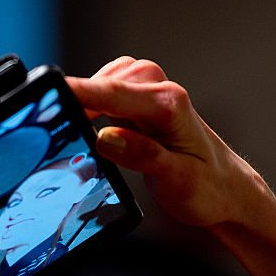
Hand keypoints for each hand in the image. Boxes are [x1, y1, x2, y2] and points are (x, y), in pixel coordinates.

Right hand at [67, 57, 270, 229]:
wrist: (227, 190)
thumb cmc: (209, 188)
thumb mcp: (177, 181)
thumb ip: (142, 156)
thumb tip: (105, 137)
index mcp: (170, 105)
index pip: (113, 92)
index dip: (78, 92)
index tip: (49, 92)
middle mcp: (161, 90)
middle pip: (103, 84)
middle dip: (77, 105)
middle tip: (59, 135)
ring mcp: (150, 92)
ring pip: (102, 85)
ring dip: (87, 107)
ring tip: (79, 138)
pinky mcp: (141, 101)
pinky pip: (106, 93)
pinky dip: (93, 108)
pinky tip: (91, 129)